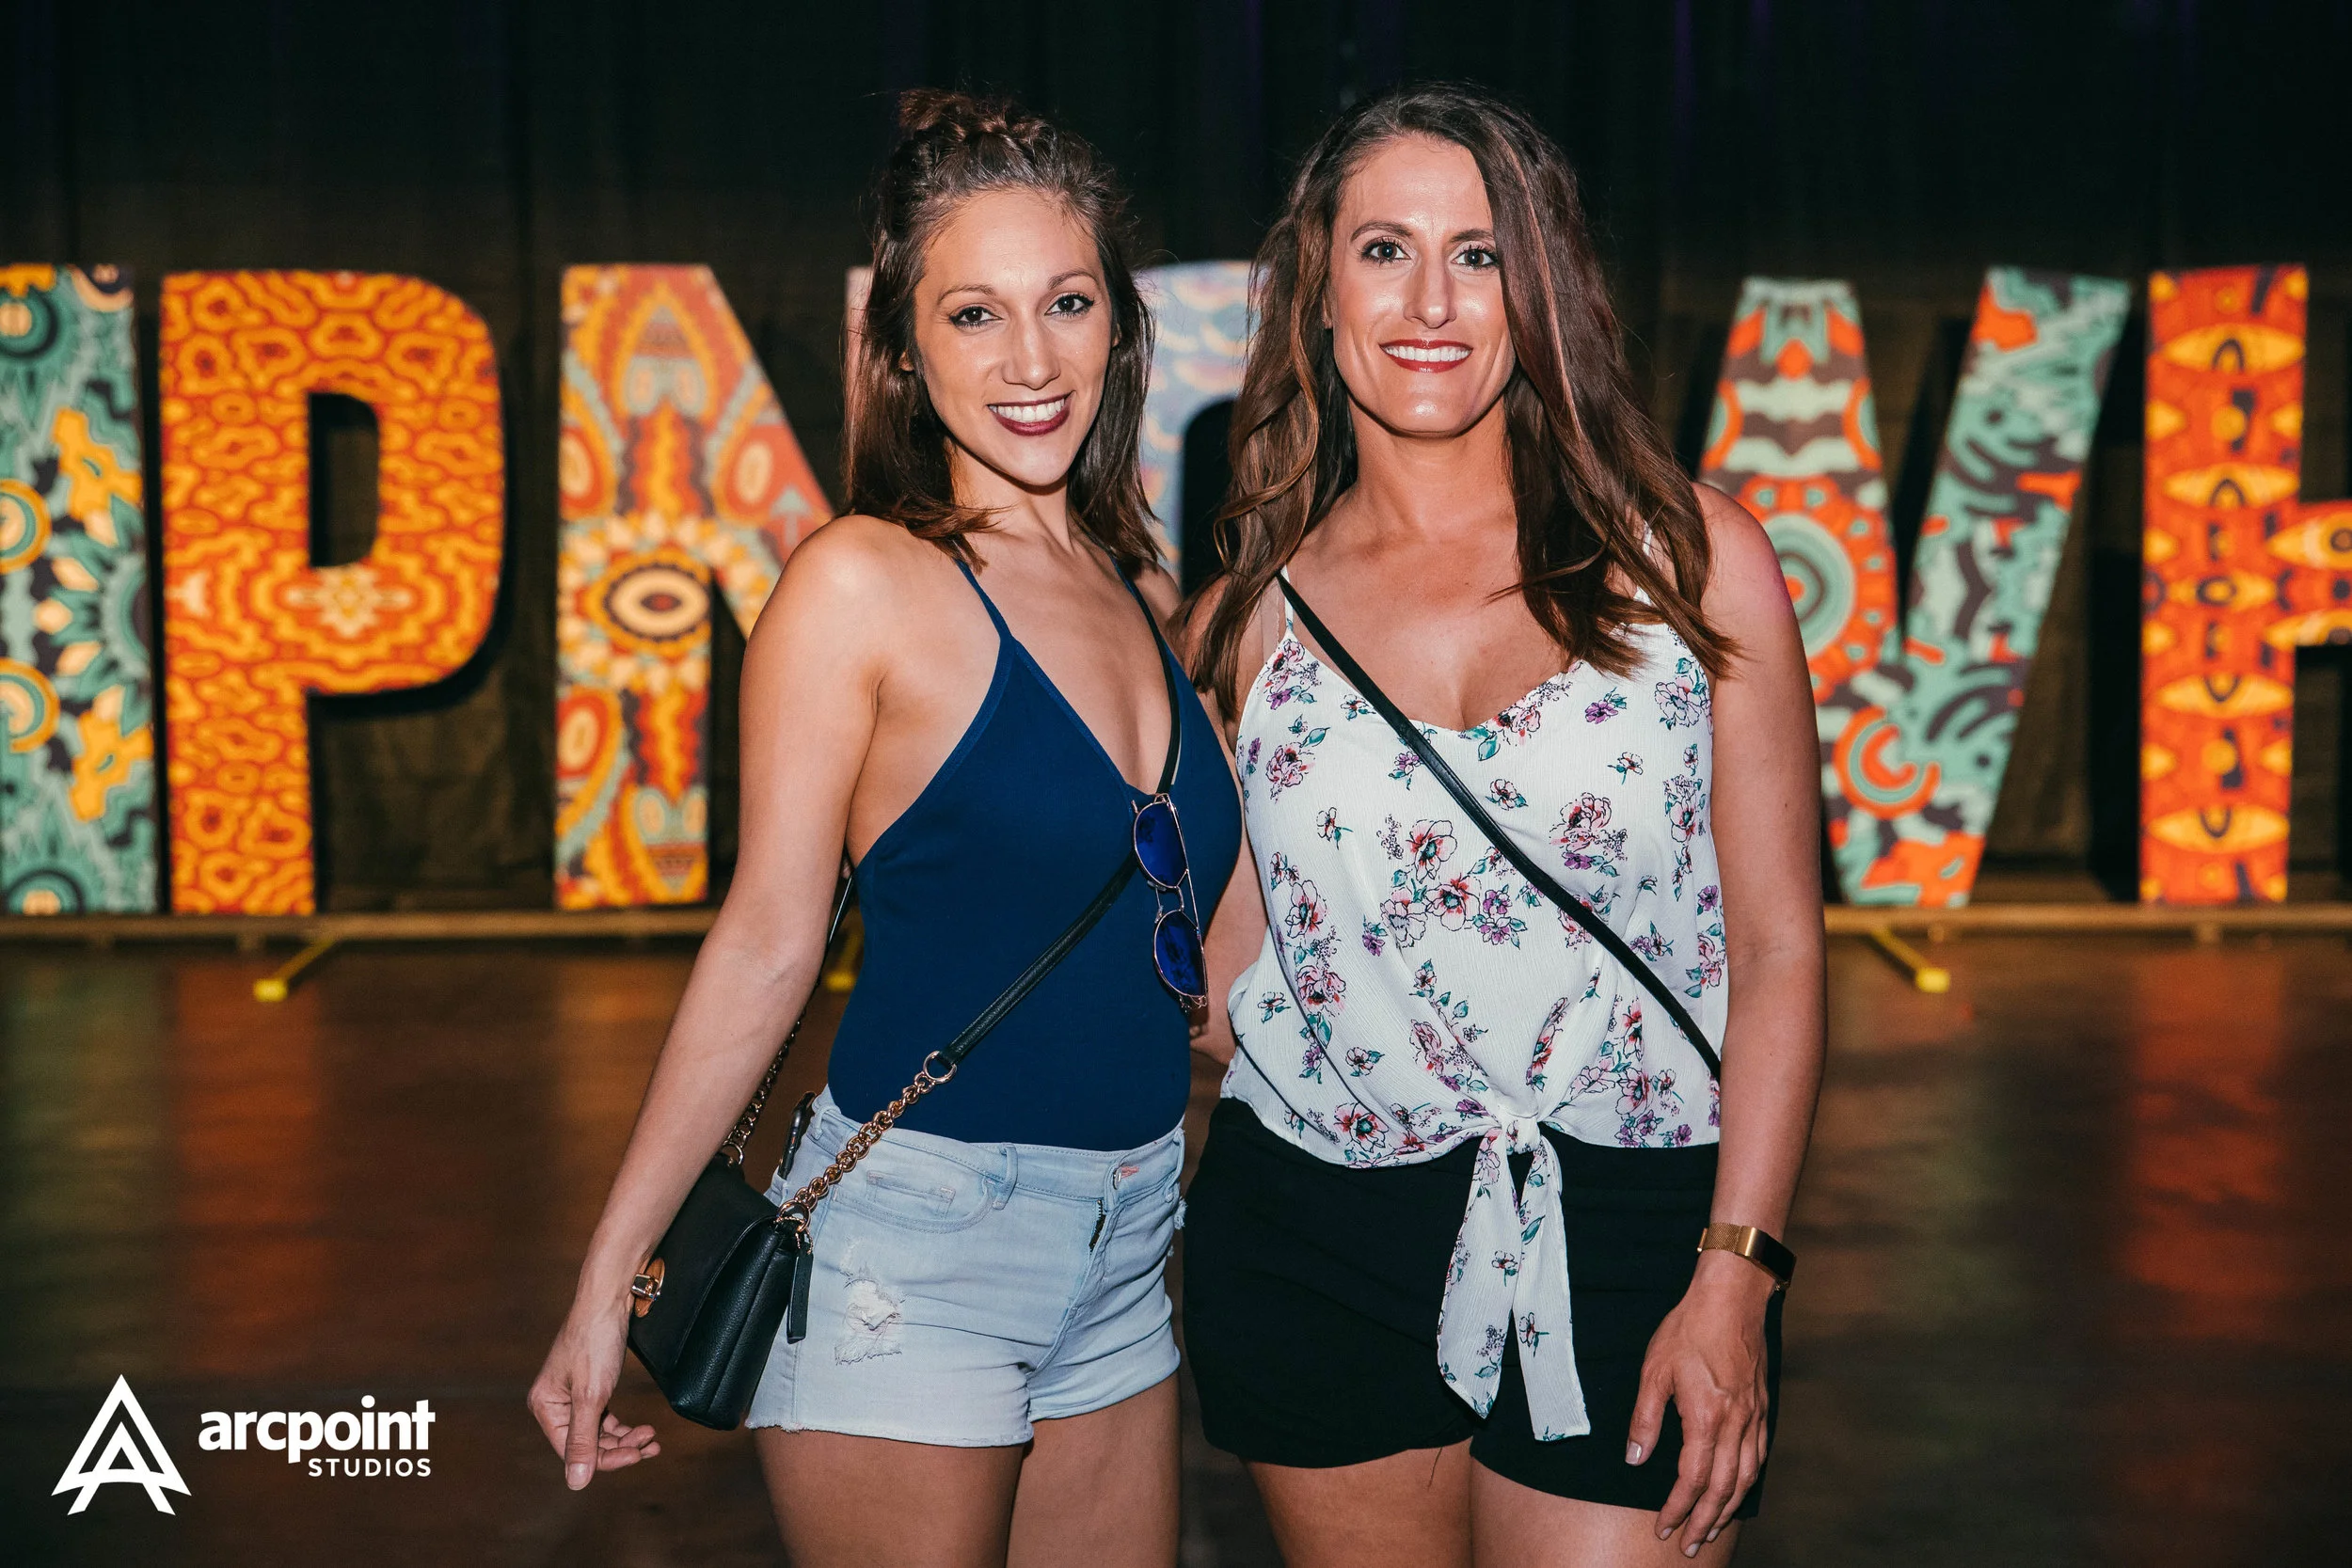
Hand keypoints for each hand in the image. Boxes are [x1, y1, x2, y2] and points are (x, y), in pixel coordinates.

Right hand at [528, 1287, 661, 1489]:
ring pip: (599, 1433)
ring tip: (651, 1437)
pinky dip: (624, 1426)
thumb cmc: (595, 1341)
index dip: (607, 1458)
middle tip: (651, 1443)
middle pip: (588, 1443)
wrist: (610, 1298)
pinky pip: (605, 1418)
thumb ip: (584, 1440)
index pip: (575, 1450)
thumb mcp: (591, 1396)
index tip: (638, 1454)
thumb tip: (576, 1483)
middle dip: (621, 1447)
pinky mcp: (591, 1386)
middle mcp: (555, 1404)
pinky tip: (642, 1430)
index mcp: (545, 1407)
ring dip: (625, 1439)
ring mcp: (573, 1395)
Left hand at [1627, 1249, 1772, 1555]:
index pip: (1692, 1479)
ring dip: (1728, 1509)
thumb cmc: (1689, 1329)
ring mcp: (1753, 1418)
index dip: (1678, 1508)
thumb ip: (1646, 1420)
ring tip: (1712, 1529)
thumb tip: (1636, 1460)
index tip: (1664, 1528)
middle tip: (1689, 1546)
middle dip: (1705, 1521)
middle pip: (1723, 1489)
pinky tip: (1737, 1490)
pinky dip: (1747, 1483)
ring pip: (1746, 1478)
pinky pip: (1758, 1457)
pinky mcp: (1761, 1409)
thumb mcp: (1654, 1370)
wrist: (1732, 1298)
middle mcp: (1736, 1424)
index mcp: (1706, 1418)